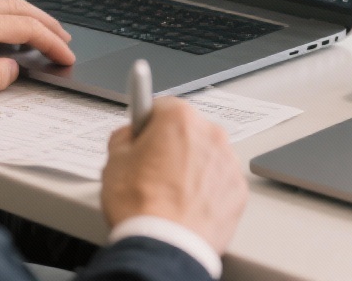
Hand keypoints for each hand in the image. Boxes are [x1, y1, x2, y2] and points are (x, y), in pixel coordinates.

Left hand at [0, 0, 73, 101]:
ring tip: (38, 28)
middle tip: (62, 38)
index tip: (65, 56)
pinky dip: (2, 9)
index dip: (52, 43)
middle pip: (21, 7)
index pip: (28, 30)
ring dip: (27, 13)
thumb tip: (13, 69)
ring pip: (1, 0)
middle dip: (47, 22)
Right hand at [102, 98, 247, 253]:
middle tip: (151, 171)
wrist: (165, 245)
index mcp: (180, 120)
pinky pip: (220, 182)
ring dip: (192, 167)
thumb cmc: (140, 205)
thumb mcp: (113, 162)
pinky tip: (186, 206)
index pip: (163, 106)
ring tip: (169, 194)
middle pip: (188, 131)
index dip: (148, 123)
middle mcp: (212, 134)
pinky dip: (207, 190)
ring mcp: (229, 162)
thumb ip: (124, 138)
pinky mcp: (238, 189)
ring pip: (207, 156)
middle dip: (172, 145)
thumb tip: (130, 135)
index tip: (143, 134)